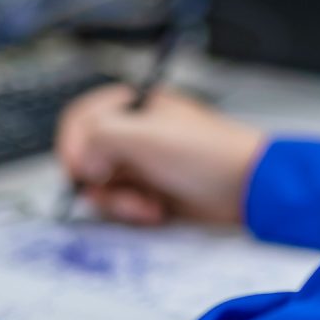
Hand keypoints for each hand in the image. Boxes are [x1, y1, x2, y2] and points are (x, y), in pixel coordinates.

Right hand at [55, 84, 269, 226]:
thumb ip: (100, 136)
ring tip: (145, 204)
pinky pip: (121, 205)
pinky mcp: (149, 192)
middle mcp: (133, 134)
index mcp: (132, 107)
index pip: (81, 119)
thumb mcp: (146, 134)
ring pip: (101, 186)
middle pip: (86, 157)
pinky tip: (154, 211)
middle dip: (98, 179)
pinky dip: (132, 212)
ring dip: (118, 201)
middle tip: (112, 185)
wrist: (247, 188)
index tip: (79, 168)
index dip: (72, 143)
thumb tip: (79, 159)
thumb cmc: (208, 153)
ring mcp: (141, 165)